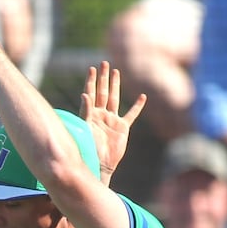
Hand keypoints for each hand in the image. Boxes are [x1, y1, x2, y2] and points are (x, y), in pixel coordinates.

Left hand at [79, 61, 145, 184]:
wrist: (100, 165)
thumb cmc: (89, 149)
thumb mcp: (85, 129)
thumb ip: (85, 112)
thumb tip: (84, 95)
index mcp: (90, 115)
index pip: (90, 94)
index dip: (91, 81)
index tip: (91, 68)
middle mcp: (100, 115)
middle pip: (102, 92)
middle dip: (103, 78)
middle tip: (103, 63)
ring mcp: (112, 120)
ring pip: (115, 99)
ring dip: (116, 85)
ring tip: (116, 72)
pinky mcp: (122, 128)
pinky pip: (131, 115)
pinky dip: (137, 106)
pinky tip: (142, 97)